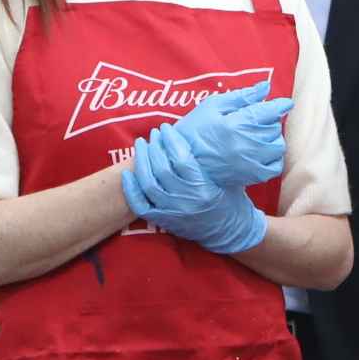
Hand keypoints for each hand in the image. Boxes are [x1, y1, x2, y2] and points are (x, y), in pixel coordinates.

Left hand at [123, 81, 286, 254]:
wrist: (230, 231)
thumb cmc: (230, 198)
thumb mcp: (226, 176)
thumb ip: (208, 159)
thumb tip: (193, 130)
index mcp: (205, 188)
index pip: (181, 159)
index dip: (170, 140)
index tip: (167, 128)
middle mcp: (187, 201)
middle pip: (162, 169)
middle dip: (154, 147)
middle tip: (154, 133)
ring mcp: (174, 212)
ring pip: (149, 184)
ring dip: (142, 161)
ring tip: (142, 145)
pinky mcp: (165, 221)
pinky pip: (141, 205)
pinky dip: (131, 189)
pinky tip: (128, 173)